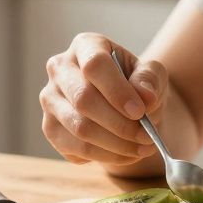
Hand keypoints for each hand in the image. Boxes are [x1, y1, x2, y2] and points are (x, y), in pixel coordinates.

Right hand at [40, 33, 168, 165]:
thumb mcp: (152, 74)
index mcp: (85, 46)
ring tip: (143, 148)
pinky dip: (107, 156)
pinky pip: (77, 148)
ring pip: (80, 128)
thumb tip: (146, 97)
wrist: (124, 106)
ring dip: (117, 144)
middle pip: (83, 99)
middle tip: (147, 136)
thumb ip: (150, 80)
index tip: (140, 112)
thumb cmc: (137, 84)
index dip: (117, 91)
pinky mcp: (50, 129)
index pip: (94, 65)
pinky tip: (127, 154)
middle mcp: (59, 69)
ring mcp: (50, 100)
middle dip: (120, 124)